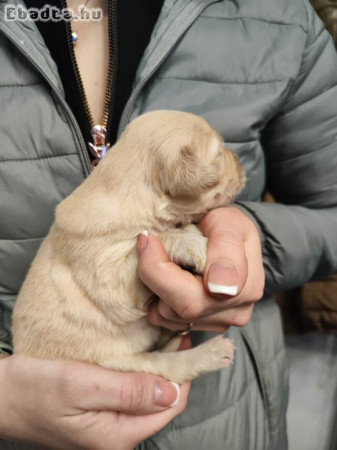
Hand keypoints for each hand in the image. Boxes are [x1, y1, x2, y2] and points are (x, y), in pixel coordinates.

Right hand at [0, 354, 189, 449]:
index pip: (170, 406)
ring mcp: (109, 430)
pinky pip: (131, 397)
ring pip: (148, 399)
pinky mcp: (100, 418)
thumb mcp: (81, 385)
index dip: (183, 374)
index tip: (184, 342)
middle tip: (173, 335)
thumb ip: (128, 392)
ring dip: (157, 371)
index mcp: (117, 437)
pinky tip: (138, 357)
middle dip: (172, 371)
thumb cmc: (32, 390)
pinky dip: (140, 376)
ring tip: (160, 341)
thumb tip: (172, 392)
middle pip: (162, 404)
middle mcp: (117, 440)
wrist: (0, 397)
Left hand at [138, 206, 263, 331]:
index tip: (148, 239)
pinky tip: (171, 277)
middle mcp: (235, 313)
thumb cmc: (228, 224)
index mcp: (246, 288)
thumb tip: (220, 288)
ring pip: (167, 317)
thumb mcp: (228, 221)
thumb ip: (226, 248)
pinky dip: (160, 297)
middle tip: (151, 246)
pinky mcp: (201, 326)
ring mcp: (219, 323)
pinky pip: (165, 320)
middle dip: (154, 277)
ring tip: (168, 260)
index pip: (190, 297)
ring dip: (157, 287)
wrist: (229, 234)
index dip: (158, 270)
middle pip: (176, 310)